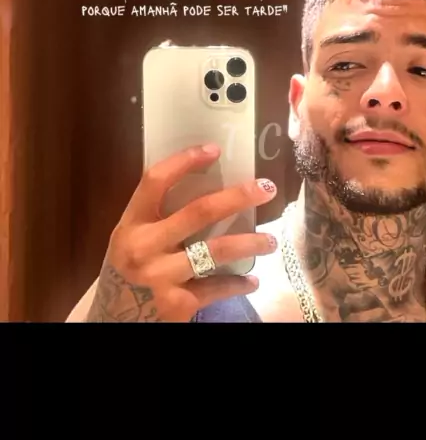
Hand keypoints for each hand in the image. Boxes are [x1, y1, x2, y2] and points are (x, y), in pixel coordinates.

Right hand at [85, 144, 277, 321]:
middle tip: (266, 189)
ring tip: (271, 240)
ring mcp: (160, 276)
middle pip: (198, 211)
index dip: (184, 161)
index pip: (156, 180)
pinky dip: (238, 284)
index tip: (214, 150)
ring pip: (216, 251)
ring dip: (250, 243)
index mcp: (132, 222)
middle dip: (238, 197)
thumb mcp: (136, 233)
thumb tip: (212, 181)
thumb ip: (162, 212)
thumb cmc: (134, 263)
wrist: (118, 313)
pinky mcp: (176, 303)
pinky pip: (216, 288)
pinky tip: (252, 280)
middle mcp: (144, 246)